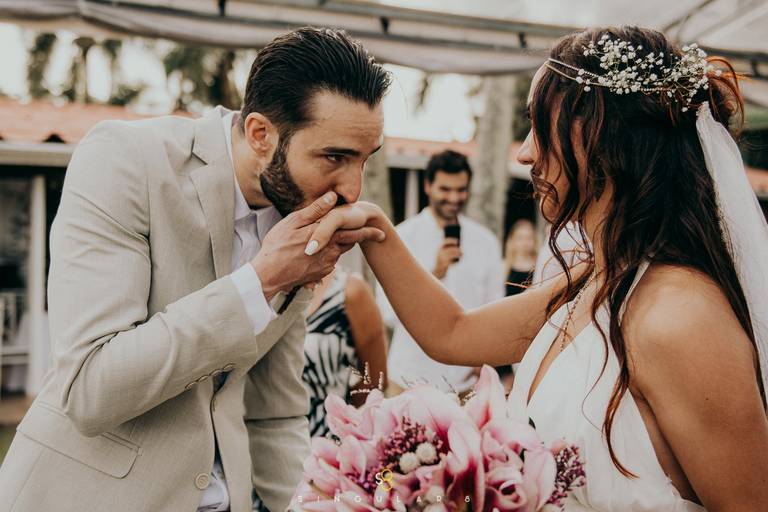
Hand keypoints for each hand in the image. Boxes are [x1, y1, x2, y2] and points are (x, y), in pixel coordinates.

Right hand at [251, 192, 384, 300]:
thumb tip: (333, 197)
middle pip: (351, 242)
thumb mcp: (293, 222)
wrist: (268, 275)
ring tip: (344, 239)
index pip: (353, 231)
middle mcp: (330, 251)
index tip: (381, 229)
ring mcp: (326, 265)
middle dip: (365, 238)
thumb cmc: (277, 246)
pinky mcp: (320, 275)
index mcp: (327, 235)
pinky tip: (320, 253)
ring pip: (340, 252)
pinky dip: (329, 255)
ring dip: (344, 245)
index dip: (367, 229)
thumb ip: (315, 210)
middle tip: (380, 236)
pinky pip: (330, 262)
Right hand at [433, 238, 461, 279]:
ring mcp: (442, 259)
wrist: (437, 271)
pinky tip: (458, 260)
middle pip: (450, 249)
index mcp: (439, 249)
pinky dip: (456, 261)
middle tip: (461, 251)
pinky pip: (452, 261)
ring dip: (458, 254)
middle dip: (457, 249)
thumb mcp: (443, 255)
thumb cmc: (442, 262)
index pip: (445, 242)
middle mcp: (440, 253)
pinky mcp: (444, 264)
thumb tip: (458, 247)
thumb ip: (448, 250)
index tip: (457, 241)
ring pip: (452, 254)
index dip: (451, 240)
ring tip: (462, 254)